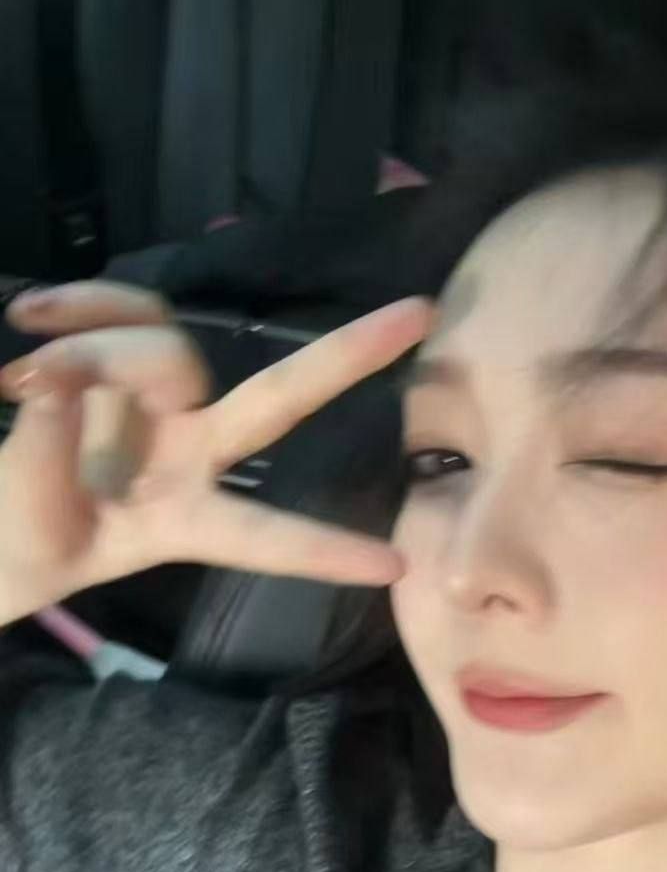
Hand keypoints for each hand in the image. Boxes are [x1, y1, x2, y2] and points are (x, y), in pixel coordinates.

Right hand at [0, 281, 431, 626]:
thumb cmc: (16, 546)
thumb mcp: (28, 537)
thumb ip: (43, 465)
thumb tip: (60, 386)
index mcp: (183, 522)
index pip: (262, 539)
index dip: (321, 552)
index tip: (396, 568)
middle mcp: (190, 455)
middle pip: (276, 399)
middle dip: (343, 359)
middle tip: (420, 314)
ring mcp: (158, 404)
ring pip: (170, 346)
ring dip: (99, 348)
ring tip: (21, 373)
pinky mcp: (115, 361)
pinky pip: (123, 309)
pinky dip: (82, 304)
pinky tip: (31, 315)